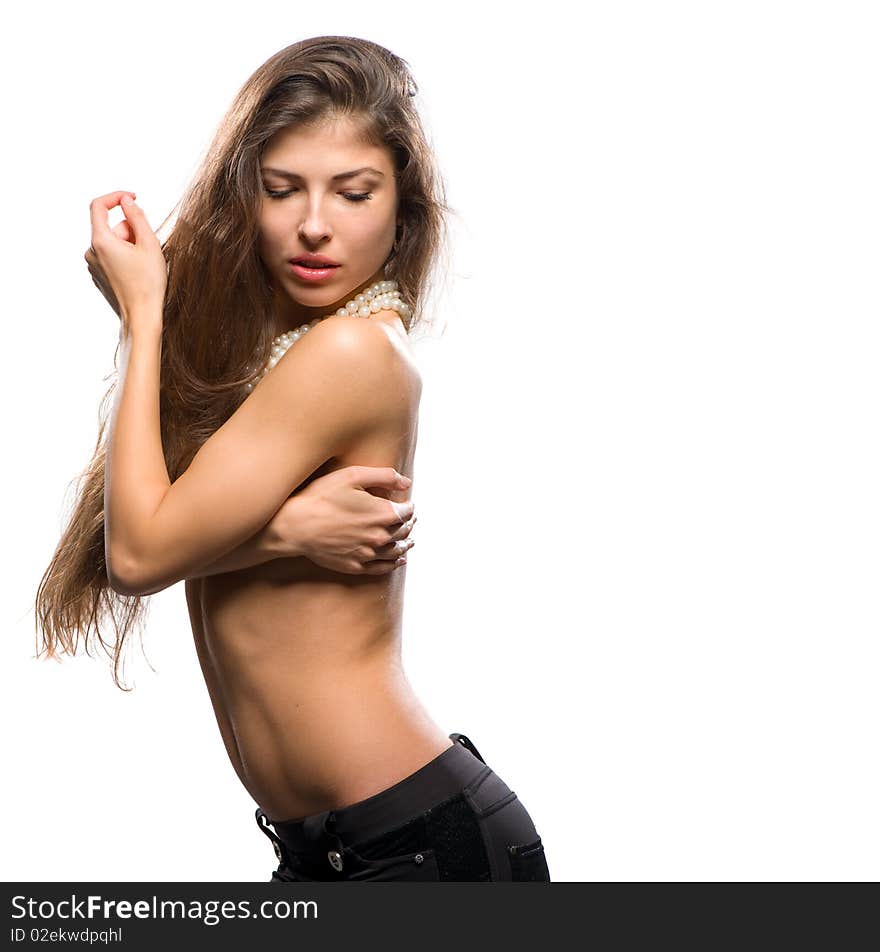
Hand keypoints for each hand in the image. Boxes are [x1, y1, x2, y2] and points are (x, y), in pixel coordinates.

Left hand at [85, 191, 166, 328]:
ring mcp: (93, 266)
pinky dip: (124, 258)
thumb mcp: (149, 245)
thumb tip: (127, 203)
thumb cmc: (148, 284)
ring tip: (145, 264)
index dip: (116, 197)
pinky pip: (111, 258)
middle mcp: (91, 252)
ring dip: (129, 246)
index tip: (132, 198)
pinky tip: (138, 273)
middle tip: (149, 246)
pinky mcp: (99, 277)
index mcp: (100, 241)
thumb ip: (137, 218)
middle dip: (130, 230)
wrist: (141, 317)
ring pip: (112, 244)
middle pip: (110, 227)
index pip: (98, 206)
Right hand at [267, 466, 416, 574]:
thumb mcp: (352, 476)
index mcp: (382, 513)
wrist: (295, 526)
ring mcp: (368, 554)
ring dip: (405, 543)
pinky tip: (399, 560)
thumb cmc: (321, 497)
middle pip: (403, 531)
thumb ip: (384, 476)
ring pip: (396, 550)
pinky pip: (382, 568)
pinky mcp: (356, 566)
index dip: (409, 506)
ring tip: (410, 540)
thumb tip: (407, 483)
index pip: (407, 511)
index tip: (407, 503)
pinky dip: (394, 563)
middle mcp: (380, 536)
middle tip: (410, 520)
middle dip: (408, 524)